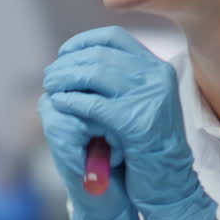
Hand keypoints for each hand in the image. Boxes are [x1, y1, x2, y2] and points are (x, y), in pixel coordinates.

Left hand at [43, 26, 217, 219]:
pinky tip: (60, 104)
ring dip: (65, 79)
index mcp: (157, 69)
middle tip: (50, 76)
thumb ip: (120, 81)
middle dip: (68, 63)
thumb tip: (78, 60)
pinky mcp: (136, 123)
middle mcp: (156, 77)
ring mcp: (149, 98)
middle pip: (100, 55)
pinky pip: (93, 105)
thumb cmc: (148, 145)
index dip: (84, 41)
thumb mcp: (141, 103)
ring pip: (94, 74)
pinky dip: (72, 102)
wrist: (168, 182)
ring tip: (50, 87)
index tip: (65, 54)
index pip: (114, 38)